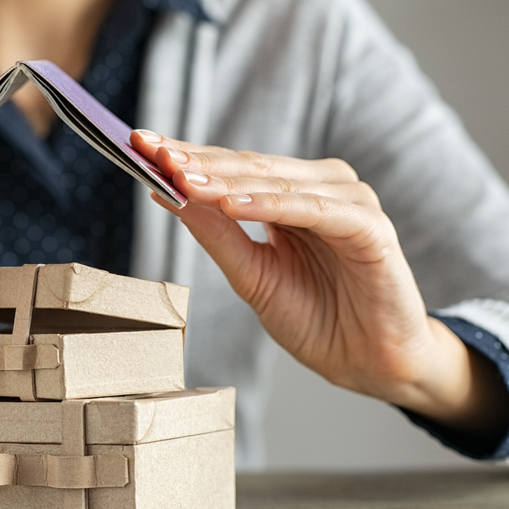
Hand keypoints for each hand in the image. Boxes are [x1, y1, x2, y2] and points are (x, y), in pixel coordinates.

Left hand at [131, 129, 508, 434]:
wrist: (369, 364)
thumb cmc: (316, 319)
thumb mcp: (251, 276)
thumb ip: (216, 234)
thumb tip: (166, 193)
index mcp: (290, 196)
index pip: (231, 168)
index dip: (185, 157)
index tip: (138, 144)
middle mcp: (319, 189)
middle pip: (250, 166)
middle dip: (196, 160)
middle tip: (150, 152)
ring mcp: (348, 204)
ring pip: (278, 181)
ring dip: (227, 179)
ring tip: (181, 178)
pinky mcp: (370, 228)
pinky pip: (315, 210)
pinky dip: (273, 204)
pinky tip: (233, 204)